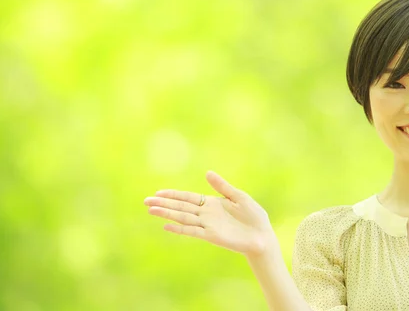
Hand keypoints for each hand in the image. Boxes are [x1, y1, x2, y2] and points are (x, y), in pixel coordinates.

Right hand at [144, 171, 277, 256]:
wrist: (262, 236)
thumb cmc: (253, 216)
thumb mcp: (239, 196)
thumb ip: (222, 186)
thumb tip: (207, 172)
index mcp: (212, 203)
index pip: (188, 198)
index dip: (173, 195)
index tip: (158, 193)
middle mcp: (206, 214)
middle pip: (181, 207)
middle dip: (164, 204)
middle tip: (146, 201)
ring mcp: (208, 225)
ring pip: (183, 218)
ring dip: (167, 214)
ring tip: (151, 210)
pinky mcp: (212, 236)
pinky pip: (193, 231)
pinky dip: (180, 228)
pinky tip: (167, 225)